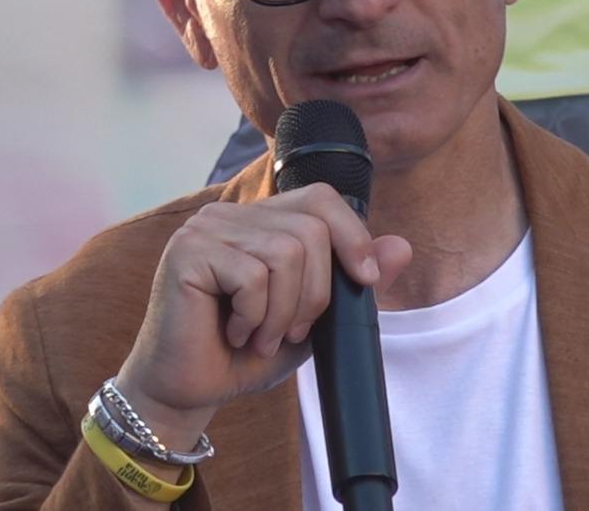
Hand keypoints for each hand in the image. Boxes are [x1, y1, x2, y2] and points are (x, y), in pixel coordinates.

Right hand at [115, 183, 412, 451]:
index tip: (366, 281)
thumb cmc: (243, 353)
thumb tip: (402, 246)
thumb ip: (352, 282)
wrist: (186, 390)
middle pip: (311, 230)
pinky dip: (256, 317)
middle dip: (315, 293)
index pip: (321, 198)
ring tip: (260, 337)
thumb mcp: (312, 318)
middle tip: (290, 331)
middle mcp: (230, 214)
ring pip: (286, 253)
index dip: (353, 234)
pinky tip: (234, 333)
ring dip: (283, 312)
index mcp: (259, 220)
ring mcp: (206, 228)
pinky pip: (253, 276)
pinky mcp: (188, 251)